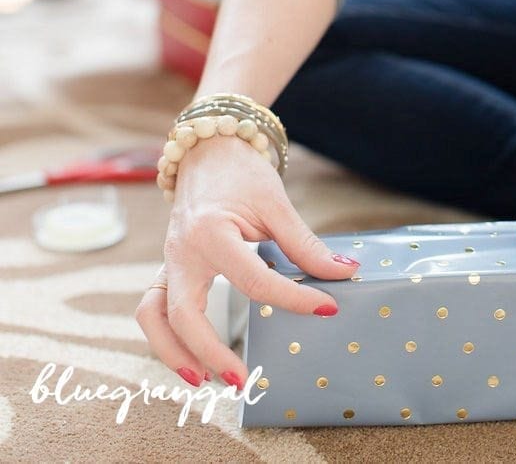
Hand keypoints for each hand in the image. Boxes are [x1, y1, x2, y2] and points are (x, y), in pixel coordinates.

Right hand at [135, 134, 359, 389]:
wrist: (208, 149)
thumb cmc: (242, 174)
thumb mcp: (277, 204)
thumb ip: (306, 244)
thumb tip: (345, 273)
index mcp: (211, 233)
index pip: (254, 280)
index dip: (294, 298)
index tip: (328, 307)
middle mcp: (181, 252)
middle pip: (184, 313)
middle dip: (210, 351)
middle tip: (244, 380)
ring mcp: (167, 261)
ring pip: (153, 317)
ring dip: (173, 354)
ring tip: (205, 383)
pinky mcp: (166, 268)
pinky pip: (153, 309)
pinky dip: (166, 338)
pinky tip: (192, 361)